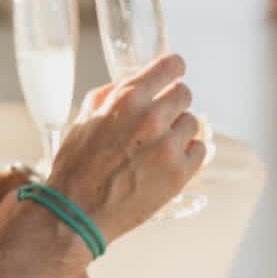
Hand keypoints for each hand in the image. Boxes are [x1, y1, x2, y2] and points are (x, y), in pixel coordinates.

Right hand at [46, 53, 204, 244]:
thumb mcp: (85, 117)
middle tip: (159, 119)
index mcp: (127, 99)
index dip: (174, 68)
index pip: (170, 66)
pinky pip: (199, 150)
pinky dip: (187, 154)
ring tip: (156, 146)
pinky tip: (166, 161)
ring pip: (192, 123)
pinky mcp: (179, 174)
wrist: (77, 211)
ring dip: (178, 130)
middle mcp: (151, 118)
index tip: (175, 72)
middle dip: (172, 103)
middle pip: (184, 93)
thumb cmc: (77, 165)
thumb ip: (111, 95)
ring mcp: (168, 147)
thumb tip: (133, 83)